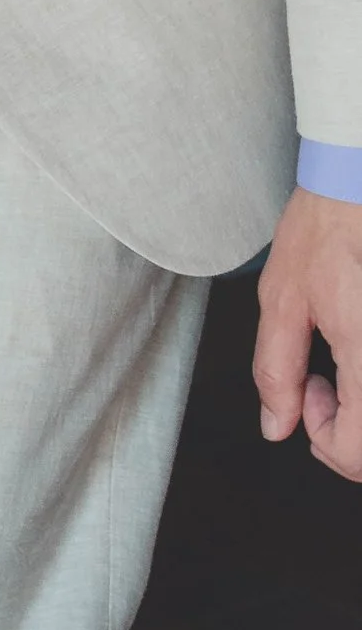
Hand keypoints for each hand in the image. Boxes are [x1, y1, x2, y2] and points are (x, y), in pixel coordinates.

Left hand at [254, 187, 361, 479]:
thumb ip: (277, 371)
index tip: (307, 398)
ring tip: (342, 370)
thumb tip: (277, 424)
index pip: (359, 450)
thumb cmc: (330, 225)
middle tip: (320, 389)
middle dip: (348, 434)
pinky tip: (357, 350)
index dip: (325, 440)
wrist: (361, 179)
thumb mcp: (283, 299)